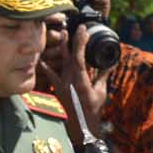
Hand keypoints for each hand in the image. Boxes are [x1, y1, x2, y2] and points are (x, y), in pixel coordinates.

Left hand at [38, 24, 108, 148]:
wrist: (82, 126)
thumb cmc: (94, 110)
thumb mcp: (101, 91)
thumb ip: (103, 75)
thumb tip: (111, 63)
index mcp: (81, 79)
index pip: (79, 56)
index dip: (81, 42)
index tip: (83, 30)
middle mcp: (69, 79)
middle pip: (69, 55)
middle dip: (71, 40)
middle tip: (72, 26)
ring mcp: (62, 83)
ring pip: (60, 61)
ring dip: (61, 47)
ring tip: (61, 33)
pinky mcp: (58, 87)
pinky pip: (50, 73)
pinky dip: (46, 65)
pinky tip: (41, 56)